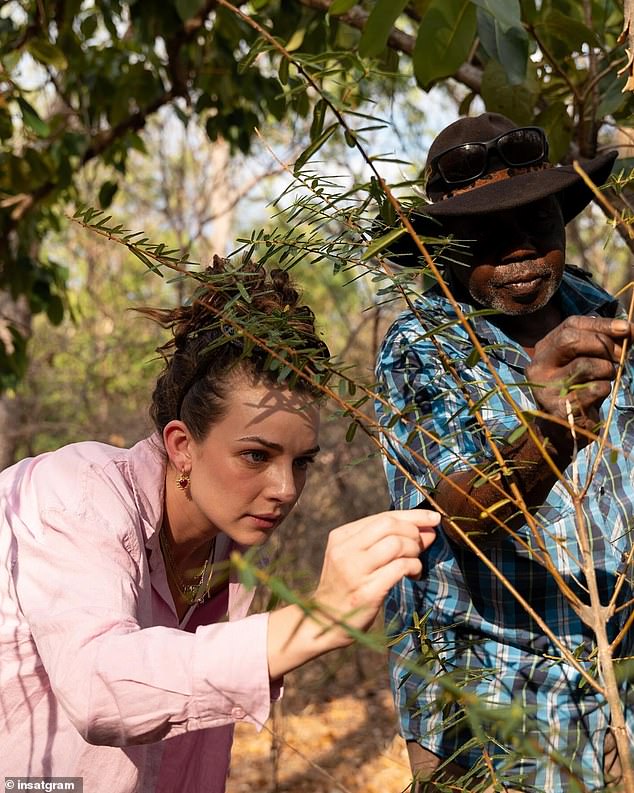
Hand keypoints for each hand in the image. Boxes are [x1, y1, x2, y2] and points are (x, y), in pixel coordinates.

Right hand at [266, 510, 437, 677]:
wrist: (324, 622)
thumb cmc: (346, 587)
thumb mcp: (355, 557)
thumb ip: (384, 540)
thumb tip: (426, 528)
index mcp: (340, 536)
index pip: (382, 516)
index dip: (412, 516)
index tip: (433, 518)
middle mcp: (345, 550)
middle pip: (389, 525)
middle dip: (413, 531)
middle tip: (423, 544)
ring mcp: (354, 571)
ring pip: (395, 544)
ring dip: (414, 550)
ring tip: (415, 561)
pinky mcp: (367, 591)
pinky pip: (399, 568)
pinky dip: (414, 567)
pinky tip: (414, 574)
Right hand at [526, 316, 632, 436]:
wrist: (561, 430)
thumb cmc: (577, 390)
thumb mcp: (585, 361)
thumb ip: (601, 343)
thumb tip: (628, 329)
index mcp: (544, 350)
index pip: (570, 325)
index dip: (601, 324)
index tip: (626, 329)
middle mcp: (538, 366)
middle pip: (570, 340)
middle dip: (604, 345)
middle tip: (622, 356)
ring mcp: (546, 388)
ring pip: (586, 364)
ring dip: (608, 370)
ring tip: (607, 378)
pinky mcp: (558, 408)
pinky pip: (594, 389)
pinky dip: (605, 389)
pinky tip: (598, 395)